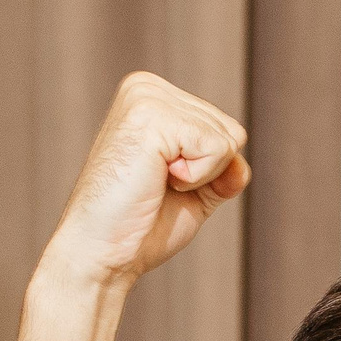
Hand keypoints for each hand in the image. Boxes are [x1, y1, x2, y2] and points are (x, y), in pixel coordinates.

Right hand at [42, 72, 250, 288]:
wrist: (100, 253)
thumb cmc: (139, 227)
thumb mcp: (195, 192)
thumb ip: (223, 170)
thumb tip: (239, 164)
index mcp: (153, 96)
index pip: (224, 128)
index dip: (209, 171)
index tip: (162, 183)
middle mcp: (147, 87)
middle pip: (231, 130)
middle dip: (207, 173)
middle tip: (157, 187)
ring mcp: (146, 98)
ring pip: (227, 138)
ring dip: (200, 176)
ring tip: (154, 184)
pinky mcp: (151, 117)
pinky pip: (217, 148)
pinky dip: (196, 178)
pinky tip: (157, 182)